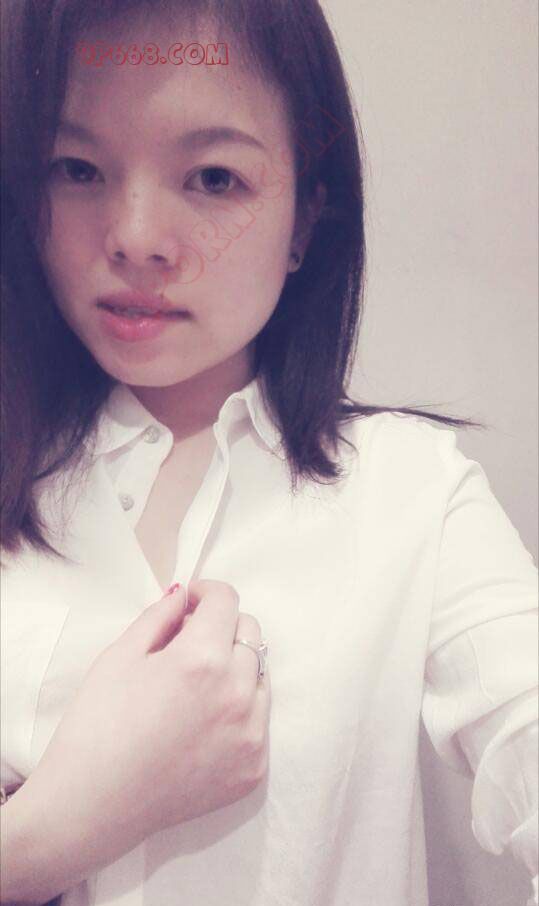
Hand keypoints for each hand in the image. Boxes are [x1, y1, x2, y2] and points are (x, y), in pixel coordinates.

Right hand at [13, 580, 270, 886]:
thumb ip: (160, 616)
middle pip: (249, 632)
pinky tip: (201, 723)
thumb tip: (186, 595)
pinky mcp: (253, 768)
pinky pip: (259, 719)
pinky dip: (239, 710)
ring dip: (236, 667)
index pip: (226, 600)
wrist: (92, 806)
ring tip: (197, 686)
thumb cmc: (96, 725)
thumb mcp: (118, 656)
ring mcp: (250, 734)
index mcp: (202, 659)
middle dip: (222, 626)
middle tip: (188, 643)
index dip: (205, 592)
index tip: (190, 603)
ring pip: (260, 674)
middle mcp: (237, 693)